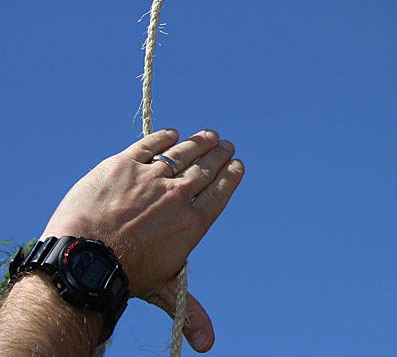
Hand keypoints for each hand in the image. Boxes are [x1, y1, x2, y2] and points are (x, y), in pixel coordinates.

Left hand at [40, 129, 243, 351]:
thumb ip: (190, 311)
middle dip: (220, 154)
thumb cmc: (127, 276)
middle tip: (226, 145)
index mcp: (193, 222)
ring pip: (183, 152)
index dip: (231, 175)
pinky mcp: (124, 164)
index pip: (221, 191)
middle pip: (206, 167)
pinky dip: (163, 138)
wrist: (85, 257)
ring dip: (200, 141)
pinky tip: (171, 134)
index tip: (237, 165)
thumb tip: (209, 347)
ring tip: (209, 135)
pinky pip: (150, 145)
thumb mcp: (165, 290)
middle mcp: (178, 195)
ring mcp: (152, 177)